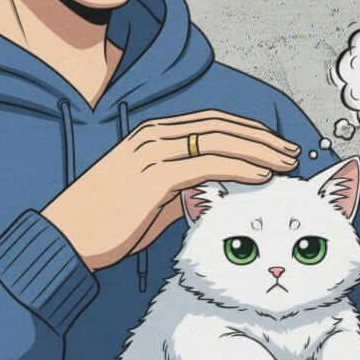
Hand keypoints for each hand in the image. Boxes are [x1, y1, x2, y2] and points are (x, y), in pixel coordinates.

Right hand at [42, 111, 300, 270]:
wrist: (67, 236)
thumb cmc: (105, 223)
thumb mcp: (149, 199)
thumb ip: (181, 189)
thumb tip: (212, 193)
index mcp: (151, 134)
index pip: (211, 123)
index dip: (248, 132)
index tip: (275, 146)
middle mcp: (153, 135)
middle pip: (221, 126)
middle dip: (261, 138)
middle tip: (292, 152)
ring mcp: (153, 152)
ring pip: (219, 141)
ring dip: (259, 150)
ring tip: (286, 163)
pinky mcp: (154, 175)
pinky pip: (207, 164)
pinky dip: (239, 166)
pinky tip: (263, 175)